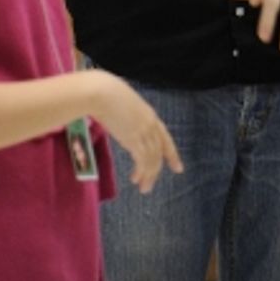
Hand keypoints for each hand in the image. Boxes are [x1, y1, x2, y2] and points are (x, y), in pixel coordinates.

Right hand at [91, 72, 182, 194]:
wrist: (102, 92)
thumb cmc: (106, 93)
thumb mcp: (122, 105)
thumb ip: (125, 115)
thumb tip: (117, 119)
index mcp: (149, 115)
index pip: (165, 138)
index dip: (171, 154)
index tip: (178, 168)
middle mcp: (151, 124)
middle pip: (159, 151)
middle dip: (156, 170)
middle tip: (149, 185)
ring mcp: (143, 131)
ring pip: (152, 158)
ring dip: (148, 175)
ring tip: (143, 188)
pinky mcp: (134, 138)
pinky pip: (143, 159)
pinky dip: (142, 171)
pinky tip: (136, 179)